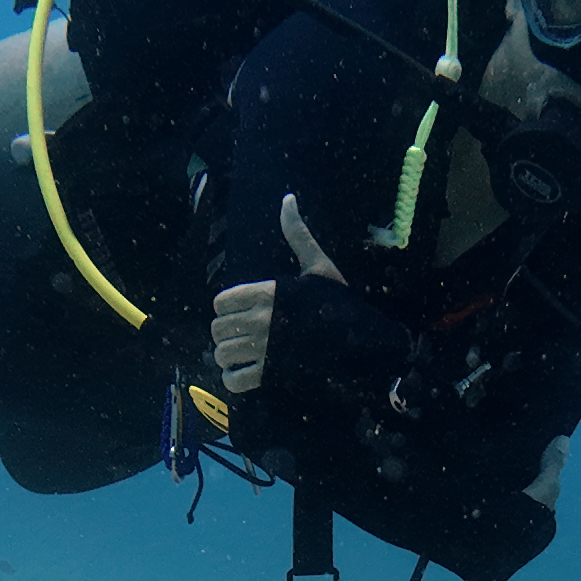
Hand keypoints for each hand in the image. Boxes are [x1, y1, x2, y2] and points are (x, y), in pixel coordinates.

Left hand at [210, 196, 349, 394]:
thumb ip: (298, 235)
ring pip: (222, 355)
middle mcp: (261, 320)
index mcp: (268, 293)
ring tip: (243, 355)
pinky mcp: (271, 375)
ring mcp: (265, 349)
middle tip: (242, 335)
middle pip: (217, 329)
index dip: (227, 308)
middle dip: (226, 333)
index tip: (241, 311)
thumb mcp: (319, 266)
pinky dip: (234, 380)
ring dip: (228, 357)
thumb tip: (288, 198)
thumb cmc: (340, 304)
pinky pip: (234, 381)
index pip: (221, 302)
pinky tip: (246, 373)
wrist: (363, 342)